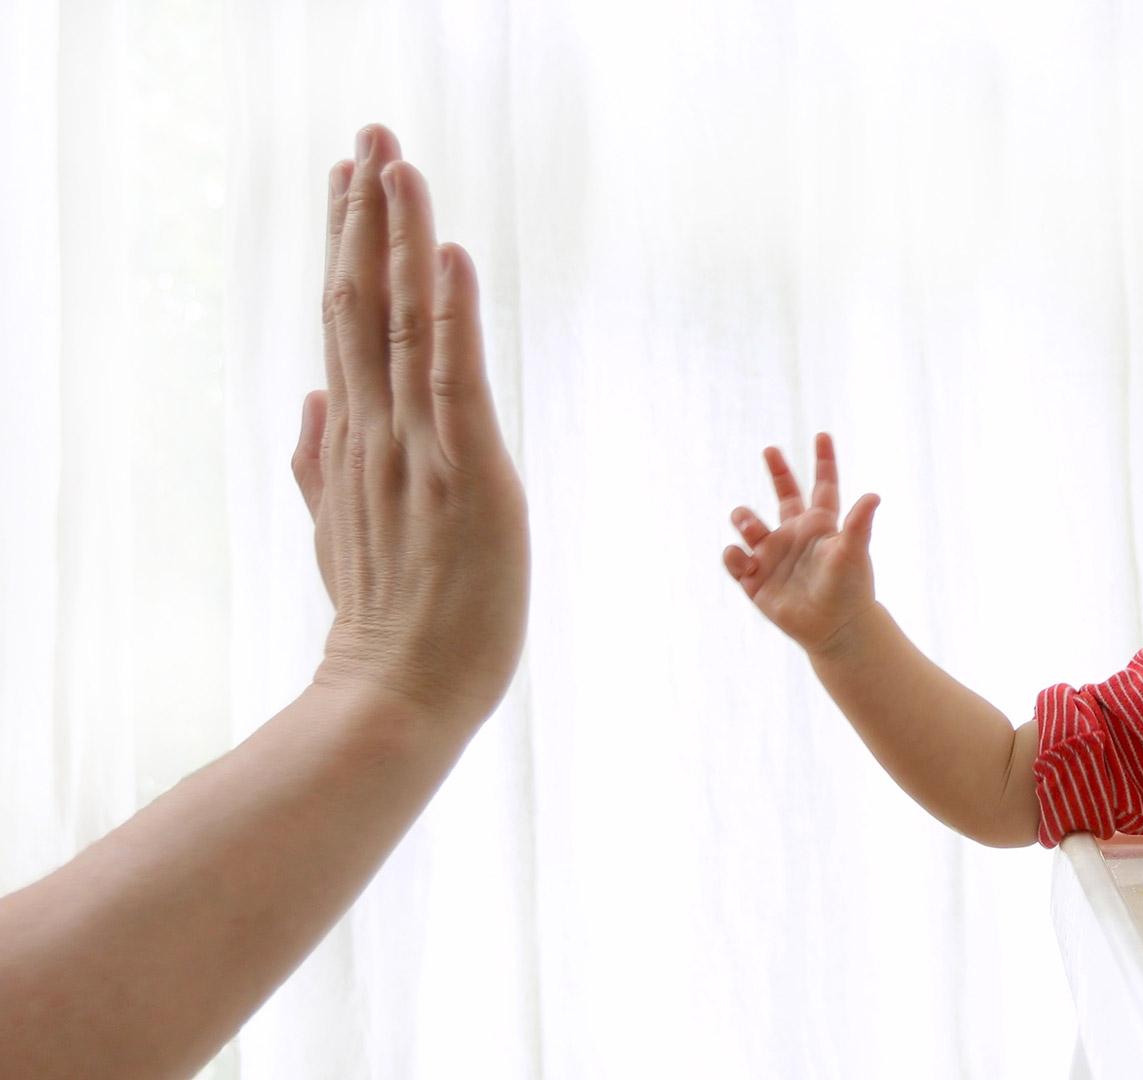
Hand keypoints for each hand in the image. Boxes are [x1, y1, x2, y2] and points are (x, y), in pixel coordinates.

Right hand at [290, 124, 530, 726]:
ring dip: (402, 238)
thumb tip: (309, 404)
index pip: (351, 323)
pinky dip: (451, 314)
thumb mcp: (338, 535)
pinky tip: (447, 255)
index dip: (351, 246)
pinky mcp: (467, 474)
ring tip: (396, 162)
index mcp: (358, 440)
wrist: (395, 696)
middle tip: (371, 134)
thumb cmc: (384, 623)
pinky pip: (454, 379)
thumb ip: (320, 466)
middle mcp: (379, 431)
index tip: (349, 179)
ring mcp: (418, 449)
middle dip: (369, 215)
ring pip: (404, 322)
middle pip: (366, 302)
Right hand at [724, 433, 880, 653]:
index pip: (822, 486)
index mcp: (820, 525)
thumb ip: (858, 524)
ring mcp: (773, 554)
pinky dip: (734, 555)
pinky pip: (734, 558)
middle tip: (771, 450)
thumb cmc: (849, 590)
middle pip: (784, 494)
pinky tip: (746, 560)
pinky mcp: (755, 579)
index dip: (823, 461)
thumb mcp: (852, 554)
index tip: (823, 435)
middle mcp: (795, 534)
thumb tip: (874, 495)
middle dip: (777, 471)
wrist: (835, 630)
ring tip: (751, 528)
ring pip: (748, 524)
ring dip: (744, 518)